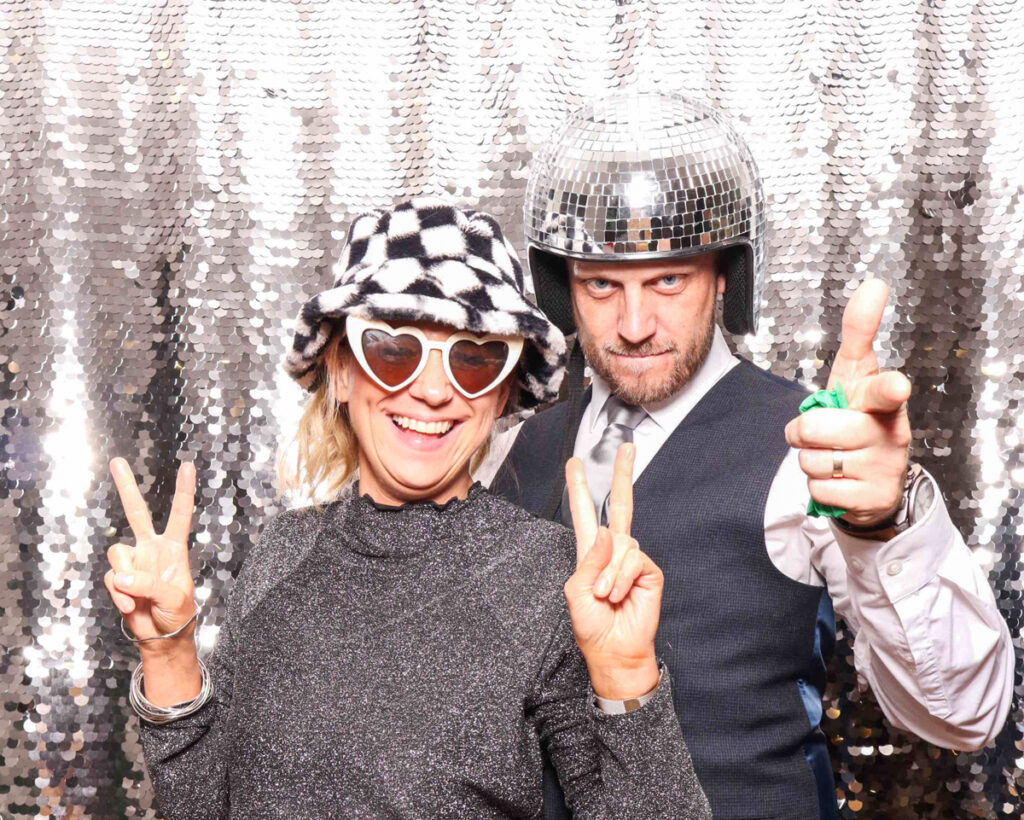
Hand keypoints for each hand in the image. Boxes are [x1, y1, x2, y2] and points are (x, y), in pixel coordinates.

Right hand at [104, 458, 198, 654]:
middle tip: (117, 461)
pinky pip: (112, 579)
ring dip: (126, 578)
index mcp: (174, 548)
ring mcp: (134, 563)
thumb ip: (149, 584)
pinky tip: (131, 606)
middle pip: (137, 513)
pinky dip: (119, 594)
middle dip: (126, 487)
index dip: (184, 490)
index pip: (180, 514)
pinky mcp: (119, 578)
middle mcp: (152, 549)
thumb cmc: (177, 614)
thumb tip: (122, 577)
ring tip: (139, 598)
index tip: (188, 465)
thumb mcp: (173, 598)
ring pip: (118, 553)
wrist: (161, 637)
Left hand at [563, 444, 662, 698]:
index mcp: (589, 552)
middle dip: (622, 475)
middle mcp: (613, 550)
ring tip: (606, 596)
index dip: (580, 488)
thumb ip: (588, 560)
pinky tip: (620, 595)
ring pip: (621, 544)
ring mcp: (632, 559)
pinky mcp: (649, 571)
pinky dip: (622, 578)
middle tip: (627, 448)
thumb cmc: (591, 625)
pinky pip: (634, 559)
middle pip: (620, 505)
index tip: (575, 463)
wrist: (614, 650)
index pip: (584, 512)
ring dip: (608, 574)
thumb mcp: (576, 592)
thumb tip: (607, 531)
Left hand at [784, 279, 911, 527]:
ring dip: (810, 460)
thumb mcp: (856, 375)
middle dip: (803, 431)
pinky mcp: (872, 498)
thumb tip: (875, 283)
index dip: (887, 387)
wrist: (875, 479)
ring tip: (834, 456)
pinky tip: (841, 481)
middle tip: (822, 432)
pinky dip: (820, 487)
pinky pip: (818, 489)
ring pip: (811, 460)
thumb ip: (859, 332)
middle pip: (814, 426)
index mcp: (884, 399)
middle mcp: (890, 431)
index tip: (897, 386)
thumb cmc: (859, 416)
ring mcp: (884, 467)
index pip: (884, 388)